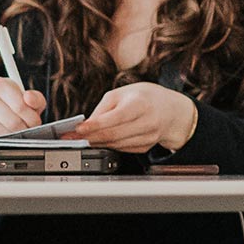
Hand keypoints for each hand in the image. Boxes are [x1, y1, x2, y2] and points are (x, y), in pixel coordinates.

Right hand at [0, 80, 46, 135]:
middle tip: (26, 128)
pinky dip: (2, 142)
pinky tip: (5, 135)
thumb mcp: (29, 99)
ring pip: (2, 133)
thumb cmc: (14, 104)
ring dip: (14, 137)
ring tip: (17, 131)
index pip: (20, 107)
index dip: (32, 118)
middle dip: (24, 129)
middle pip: (12, 122)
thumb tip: (28, 98)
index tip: (33, 121)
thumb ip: (35, 98)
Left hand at [65, 83, 195, 153]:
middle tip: (73, 138)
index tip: (78, 129)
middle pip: (112, 135)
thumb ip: (102, 109)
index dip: (93, 126)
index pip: (113, 119)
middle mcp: (147, 122)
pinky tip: (101, 140)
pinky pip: (122, 149)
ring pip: (115, 145)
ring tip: (83, 139)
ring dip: (97, 143)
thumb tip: (86, 125)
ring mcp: (149, 137)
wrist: (170, 109)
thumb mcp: (121, 93)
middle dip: (90, 137)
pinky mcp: (146, 146)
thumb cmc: (143, 98)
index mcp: (140, 104)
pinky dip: (109, 146)